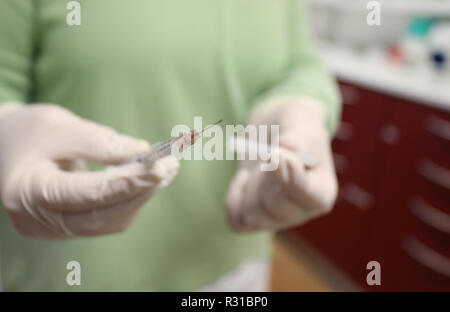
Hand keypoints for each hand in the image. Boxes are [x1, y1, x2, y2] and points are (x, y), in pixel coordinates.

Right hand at [0, 103, 178, 238]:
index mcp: (28, 192)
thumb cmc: (27, 132)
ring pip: (109, 221)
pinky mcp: (68, 227)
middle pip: (103, 215)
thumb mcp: (60, 126)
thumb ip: (100, 142)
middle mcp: (39, 221)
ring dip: (141, 196)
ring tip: (166, 169)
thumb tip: (143, 152)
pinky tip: (147, 180)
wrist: (4, 146)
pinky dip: (130, 199)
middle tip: (171, 166)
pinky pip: (106, 219)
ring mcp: (54, 229)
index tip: (160, 168)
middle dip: (141, 190)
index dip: (127, 182)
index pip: (87, 194)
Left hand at [226, 96, 337, 231]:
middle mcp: (300, 211)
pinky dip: (234, 197)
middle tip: (265, 153)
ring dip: (248, 187)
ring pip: (252, 216)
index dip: (291, 179)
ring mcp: (275, 219)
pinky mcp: (253, 220)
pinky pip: (236, 219)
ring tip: (256, 167)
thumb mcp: (301, 121)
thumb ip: (297, 138)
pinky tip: (245, 179)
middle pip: (275, 207)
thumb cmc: (293, 125)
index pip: (310, 197)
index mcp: (322, 190)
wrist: (271, 131)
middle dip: (264, 178)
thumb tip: (288, 148)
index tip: (276, 154)